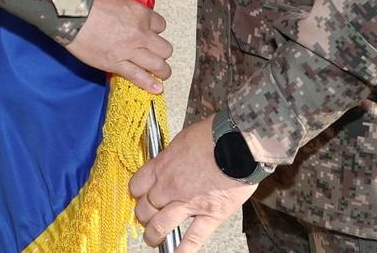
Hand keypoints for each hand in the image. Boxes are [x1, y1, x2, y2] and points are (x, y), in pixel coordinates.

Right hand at [64, 0, 170, 93]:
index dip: (156, 30)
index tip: (151, 33)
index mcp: (140, 14)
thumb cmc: (90, 2)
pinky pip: (138, 76)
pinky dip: (149, 84)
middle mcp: (139, 34)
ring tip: (162, 74)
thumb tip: (130, 16)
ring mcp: (129, 51)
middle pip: (164, 48)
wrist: (73, 14)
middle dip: (162, 52)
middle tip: (157, 54)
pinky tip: (157, 89)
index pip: (161, 25)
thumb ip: (129, 10)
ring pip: (157, 65)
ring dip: (162, 70)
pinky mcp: (116, 64)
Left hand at [130, 118, 257, 250]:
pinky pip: (193, 238)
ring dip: (153, 235)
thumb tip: (168, 163)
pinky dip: (183, 250)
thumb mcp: (183, 139)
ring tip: (153, 239)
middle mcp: (170, 186)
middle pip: (145, 208)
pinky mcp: (210, 215)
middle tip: (146, 217)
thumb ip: (172, 157)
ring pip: (160, 226)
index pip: (137, 186)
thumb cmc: (215, 134)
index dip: (136, 193)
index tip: (139, 195)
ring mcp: (189, 203)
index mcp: (163, 165)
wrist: (239, 142)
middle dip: (143, 215)